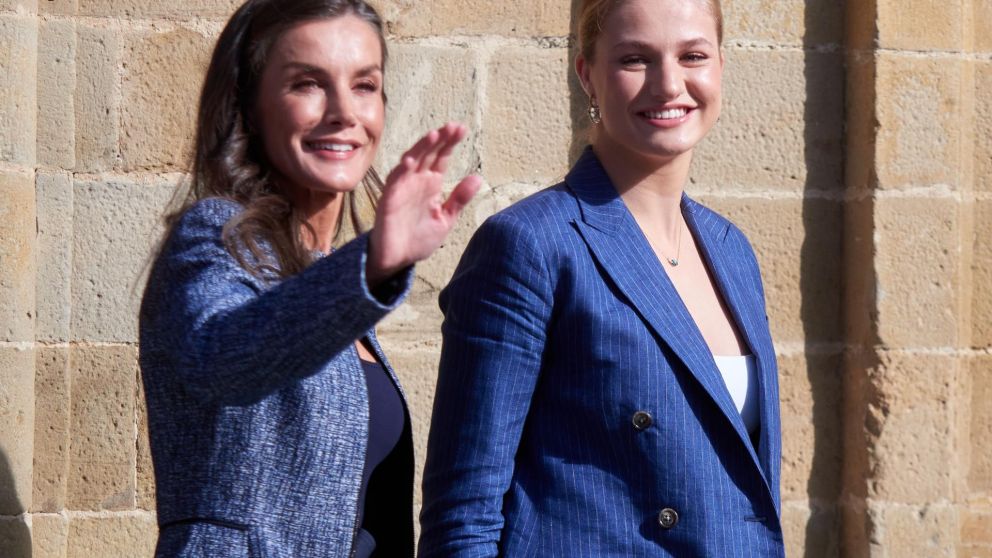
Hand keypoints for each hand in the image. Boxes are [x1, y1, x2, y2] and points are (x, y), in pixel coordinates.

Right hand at [366, 122, 481, 286]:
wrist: (398, 260)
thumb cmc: (419, 238)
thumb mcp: (446, 219)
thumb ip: (459, 199)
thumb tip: (478, 178)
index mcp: (431, 184)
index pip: (441, 158)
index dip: (450, 143)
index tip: (462, 129)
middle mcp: (416, 182)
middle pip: (428, 154)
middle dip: (440, 140)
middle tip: (453, 126)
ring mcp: (402, 188)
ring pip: (411, 162)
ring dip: (421, 148)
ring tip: (434, 135)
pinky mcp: (389, 200)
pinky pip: (394, 181)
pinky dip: (401, 170)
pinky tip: (411, 160)